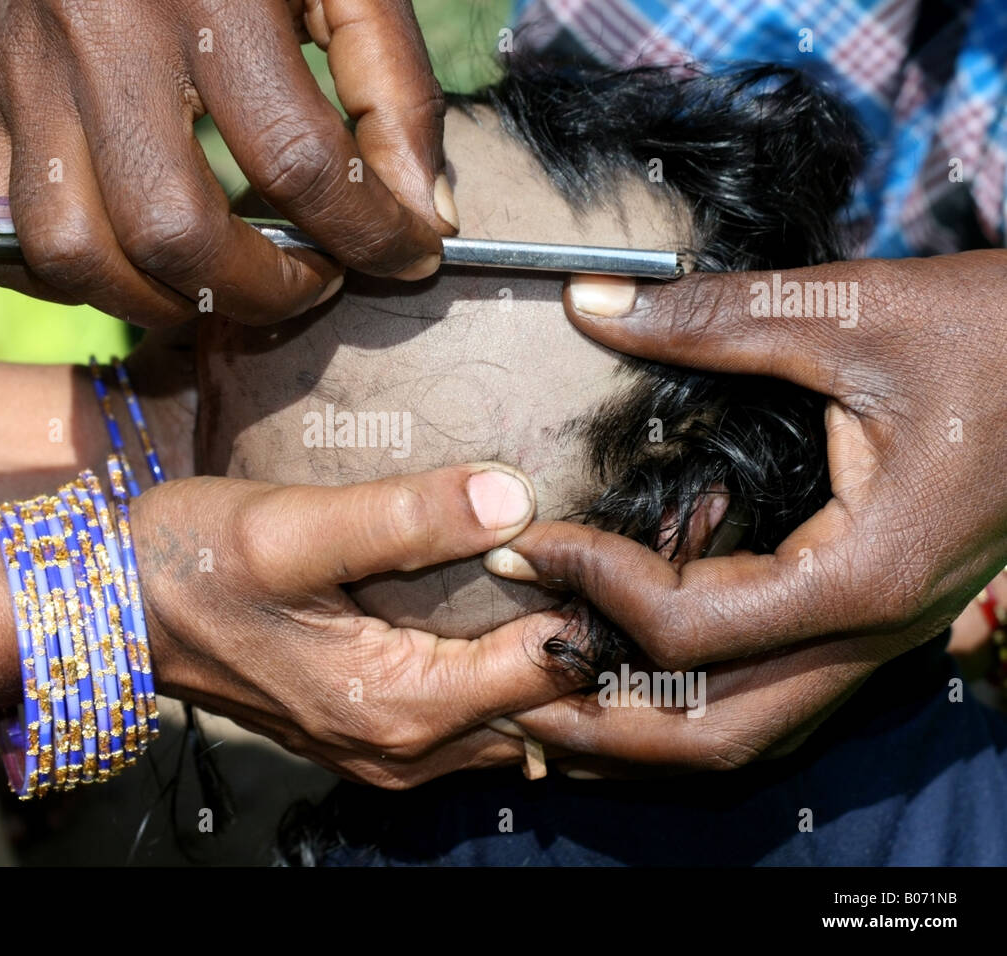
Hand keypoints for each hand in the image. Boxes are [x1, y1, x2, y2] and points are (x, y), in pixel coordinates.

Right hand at [0, 0, 455, 325]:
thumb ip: (394, 87)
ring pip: (73, 252)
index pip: (298, 161)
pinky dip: (64, 280)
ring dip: (158, 303)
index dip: (369, 236)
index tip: (406, 259)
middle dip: (261, 291)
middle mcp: (104, 37)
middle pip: (173, 229)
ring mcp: (24, 72)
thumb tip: (423, 218)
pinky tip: (126, 264)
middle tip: (308, 282)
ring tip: (216, 286)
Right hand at [132, 463, 577, 787]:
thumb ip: (406, 517)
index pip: (544, 672)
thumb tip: (514, 498)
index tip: (583, 544)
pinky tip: (502, 628)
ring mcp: (382, 752)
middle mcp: (401, 748)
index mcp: (399, 705)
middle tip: (590, 567)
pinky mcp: (364, 736)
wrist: (113, 610)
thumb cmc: (192, 564)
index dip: (577, 608)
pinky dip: (499, 687)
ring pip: (507, 726)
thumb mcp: (293, 527)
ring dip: (540, 671)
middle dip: (573, 650)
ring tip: (559, 590)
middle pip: (538, 712)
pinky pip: (465, 727)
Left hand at [486, 251, 1006, 772]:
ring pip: (749, 729)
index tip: (525, 547)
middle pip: (718, 728)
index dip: (594, 586)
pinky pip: (772, 691)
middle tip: (512, 689)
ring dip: (646, 730)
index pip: (695, 627)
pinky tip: (631, 666)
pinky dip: (694, 696)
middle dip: (606, 721)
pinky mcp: (869, 617)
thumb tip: (588, 305)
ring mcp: (878, 636)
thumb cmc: (995, 332)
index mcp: (867, 574)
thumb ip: (715, 318)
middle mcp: (874, 631)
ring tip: (554, 704)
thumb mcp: (853, 311)